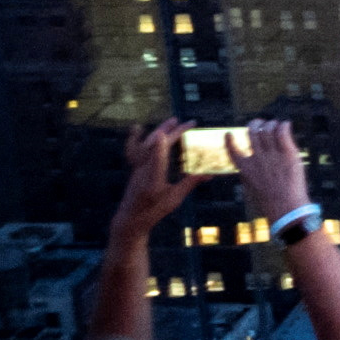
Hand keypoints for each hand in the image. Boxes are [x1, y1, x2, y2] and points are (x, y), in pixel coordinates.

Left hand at [112, 122, 185, 245]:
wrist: (129, 219)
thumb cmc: (153, 212)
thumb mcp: (174, 200)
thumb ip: (189, 184)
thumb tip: (210, 173)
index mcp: (153, 183)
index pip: (156, 163)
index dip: (159, 148)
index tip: (164, 135)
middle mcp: (143, 173)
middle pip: (154, 148)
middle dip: (171, 133)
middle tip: (189, 123)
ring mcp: (138, 169)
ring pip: (145, 146)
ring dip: (159, 131)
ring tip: (173, 120)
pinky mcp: (136, 168)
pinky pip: (136, 149)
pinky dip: (138, 137)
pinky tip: (139, 128)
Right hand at [232, 122, 309, 226]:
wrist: (285, 206)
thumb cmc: (270, 201)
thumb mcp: (252, 189)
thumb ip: (249, 176)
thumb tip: (248, 168)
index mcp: (245, 168)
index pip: (232, 151)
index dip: (229, 141)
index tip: (229, 133)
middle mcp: (257, 158)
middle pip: (252, 132)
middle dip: (256, 124)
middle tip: (261, 123)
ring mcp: (272, 154)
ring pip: (268, 128)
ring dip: (272, 124)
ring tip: (277, 125)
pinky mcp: (288, 152)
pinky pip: (283, 131)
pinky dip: (284, 125)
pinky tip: (286, 125)